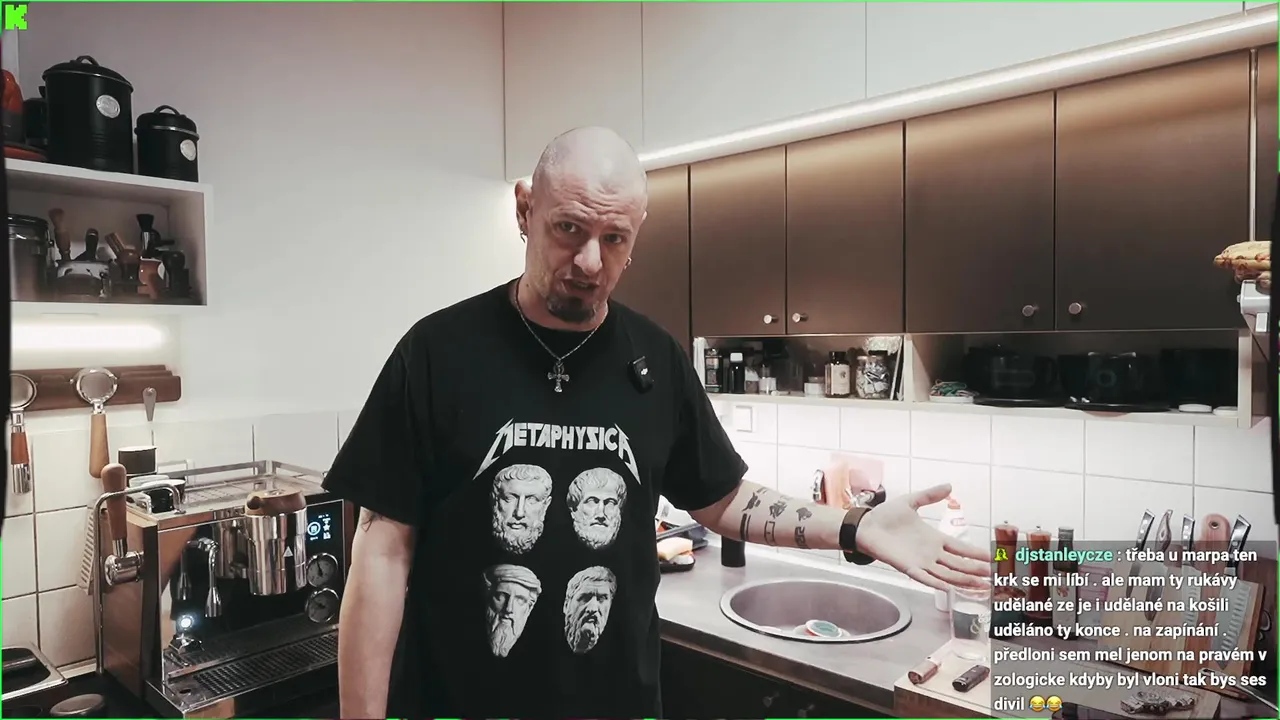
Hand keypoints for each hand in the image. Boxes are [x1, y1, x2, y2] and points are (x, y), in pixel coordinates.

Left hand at [855, 483, 991, 591]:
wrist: (865, 525)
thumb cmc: (886, 516)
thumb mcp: (911, 501)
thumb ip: (930, 495)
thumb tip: (949, 485)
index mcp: (934, 538)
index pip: (960, 548)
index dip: (976, 553)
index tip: (993, 558)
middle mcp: (931, 553)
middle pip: (959, 565)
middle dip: (976, 570)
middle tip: (994, 577)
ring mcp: (921, 562)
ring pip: (947, 574)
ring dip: (963, 581)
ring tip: (981, 586)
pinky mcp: (907, 567)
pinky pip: (925, 578)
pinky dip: (936, 583)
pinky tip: (949, 588)